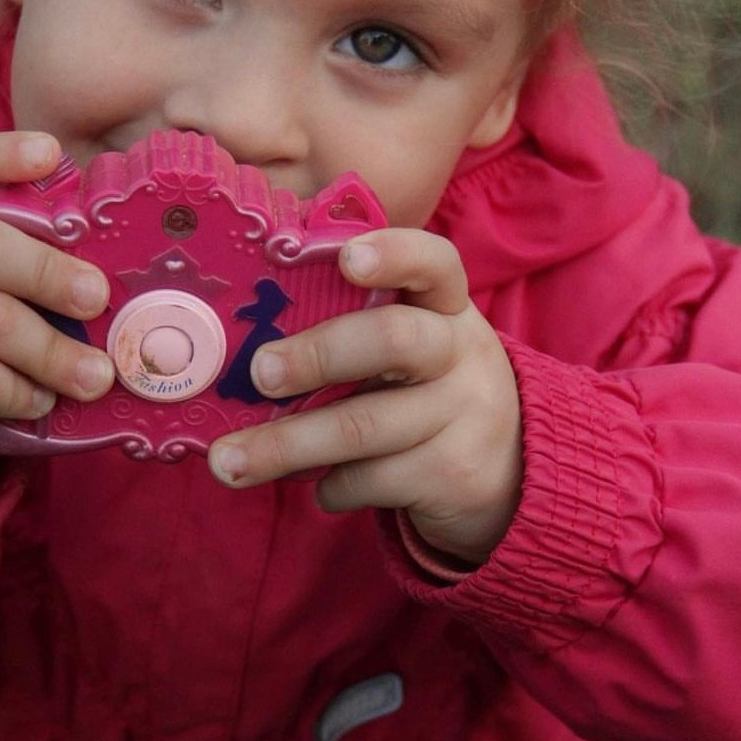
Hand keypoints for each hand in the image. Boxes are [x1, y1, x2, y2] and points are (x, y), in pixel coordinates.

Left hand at [207, 228, 522, 566]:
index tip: (348, 259)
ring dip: (286, 445)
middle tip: (260, 372)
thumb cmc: (428, 392)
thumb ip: (354, 328)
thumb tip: (246, 338)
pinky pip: (371, 479)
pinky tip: (319, 485)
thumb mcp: (414, 347)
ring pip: (365, 427)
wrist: (512, 477)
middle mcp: (460, 353)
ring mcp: (464, 416)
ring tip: (227, 461)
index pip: (435, 263)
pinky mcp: (454, 475)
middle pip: (394, 340)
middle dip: (318, 354)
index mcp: (444, 307)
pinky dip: (330, 487)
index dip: (393, 254)